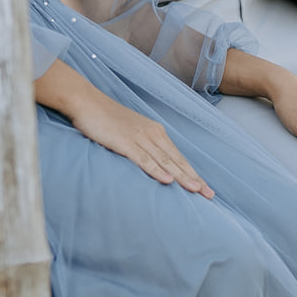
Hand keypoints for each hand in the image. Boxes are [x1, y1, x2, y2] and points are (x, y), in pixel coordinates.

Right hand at [68, 93, 212, 194]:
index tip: (205, 189)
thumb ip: (143, 146)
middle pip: (177, 161)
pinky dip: (157, 170)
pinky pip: (143, 159)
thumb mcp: (131, 131)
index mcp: (156, 132)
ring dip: (181, 177)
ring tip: (196, 190)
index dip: (192, 174)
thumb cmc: (107, 118)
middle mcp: (152, 135)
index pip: (178, 157)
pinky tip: (168, 180)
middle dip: (194, 178)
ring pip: (165, 161)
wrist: (87, 102)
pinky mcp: (124, 143)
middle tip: (209, 195)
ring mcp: (139, 138)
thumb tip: (153, 163)